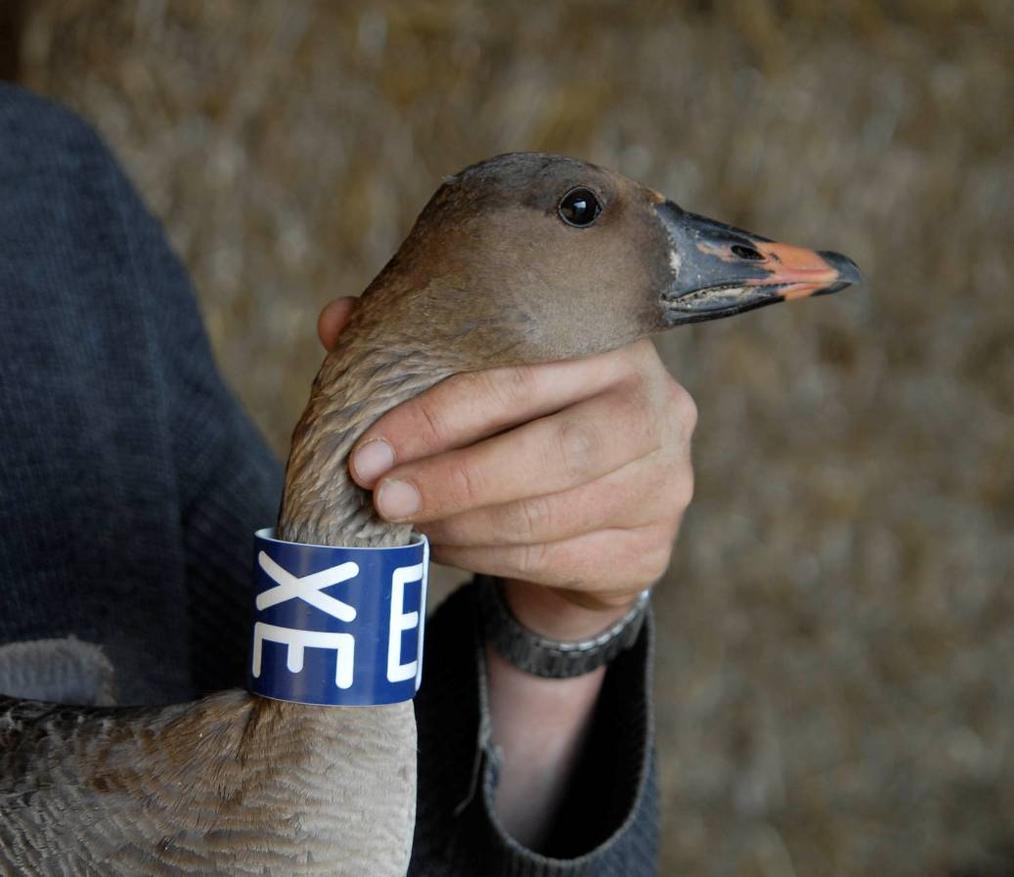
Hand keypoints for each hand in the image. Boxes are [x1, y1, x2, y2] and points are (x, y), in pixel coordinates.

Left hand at [319, 296, 696, 639]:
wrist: (602, 504)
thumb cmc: (532, 421)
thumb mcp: (484, 375)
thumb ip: (421, 349)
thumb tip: (335, 319)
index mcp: (615, 344)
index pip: (519, 377)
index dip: (435, 417)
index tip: (365, 451)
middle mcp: (657, 408)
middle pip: (549, 451)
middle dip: (451, 479)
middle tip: (381, 499)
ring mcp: (665, 485)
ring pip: (547, 516)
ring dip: (461, 525)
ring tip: (407, 525)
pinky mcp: (650, 552)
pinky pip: (556, 561)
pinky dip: (488, 559)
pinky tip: (446, 547)